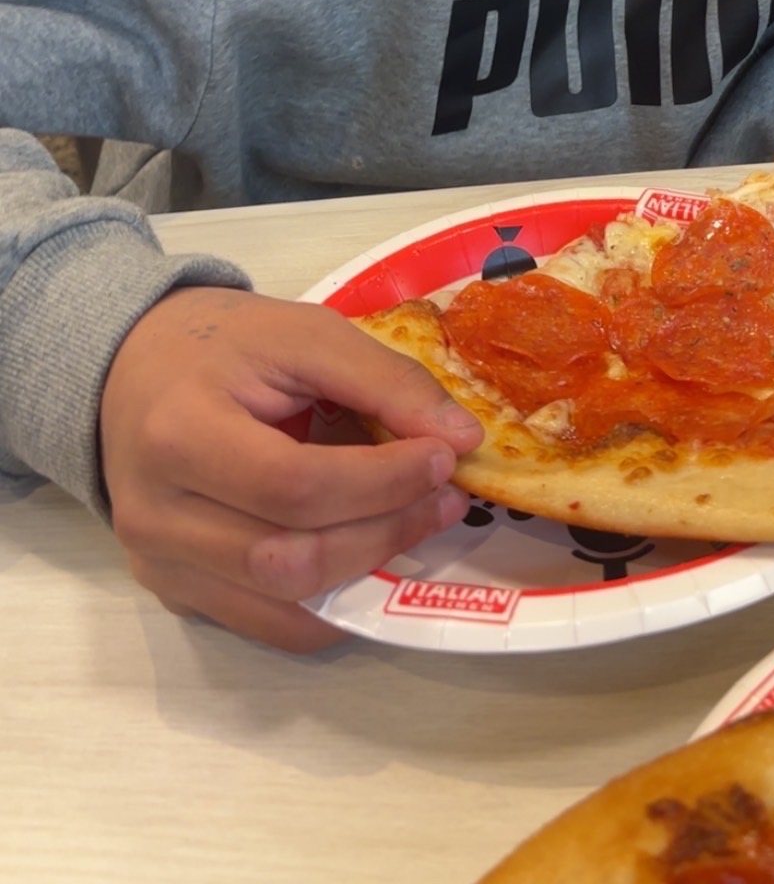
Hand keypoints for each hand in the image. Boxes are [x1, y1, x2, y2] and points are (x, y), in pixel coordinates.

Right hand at [99, 287, 481, 651]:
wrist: (130, 365)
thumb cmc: (220, 344)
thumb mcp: (302, 333)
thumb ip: (383, 380)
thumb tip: (460, 439)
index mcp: (180, 434)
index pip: (294, 486)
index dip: (382, 482)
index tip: (444, 457)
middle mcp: (157, 516)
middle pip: (289, 557)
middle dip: (385, 532)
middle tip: (445, 496)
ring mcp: (161, 563)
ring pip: (281, 603)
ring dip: (368, 571)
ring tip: (417, 522)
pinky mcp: (175, 590)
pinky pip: (264, 622)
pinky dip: (331, 604)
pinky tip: (370, 557)